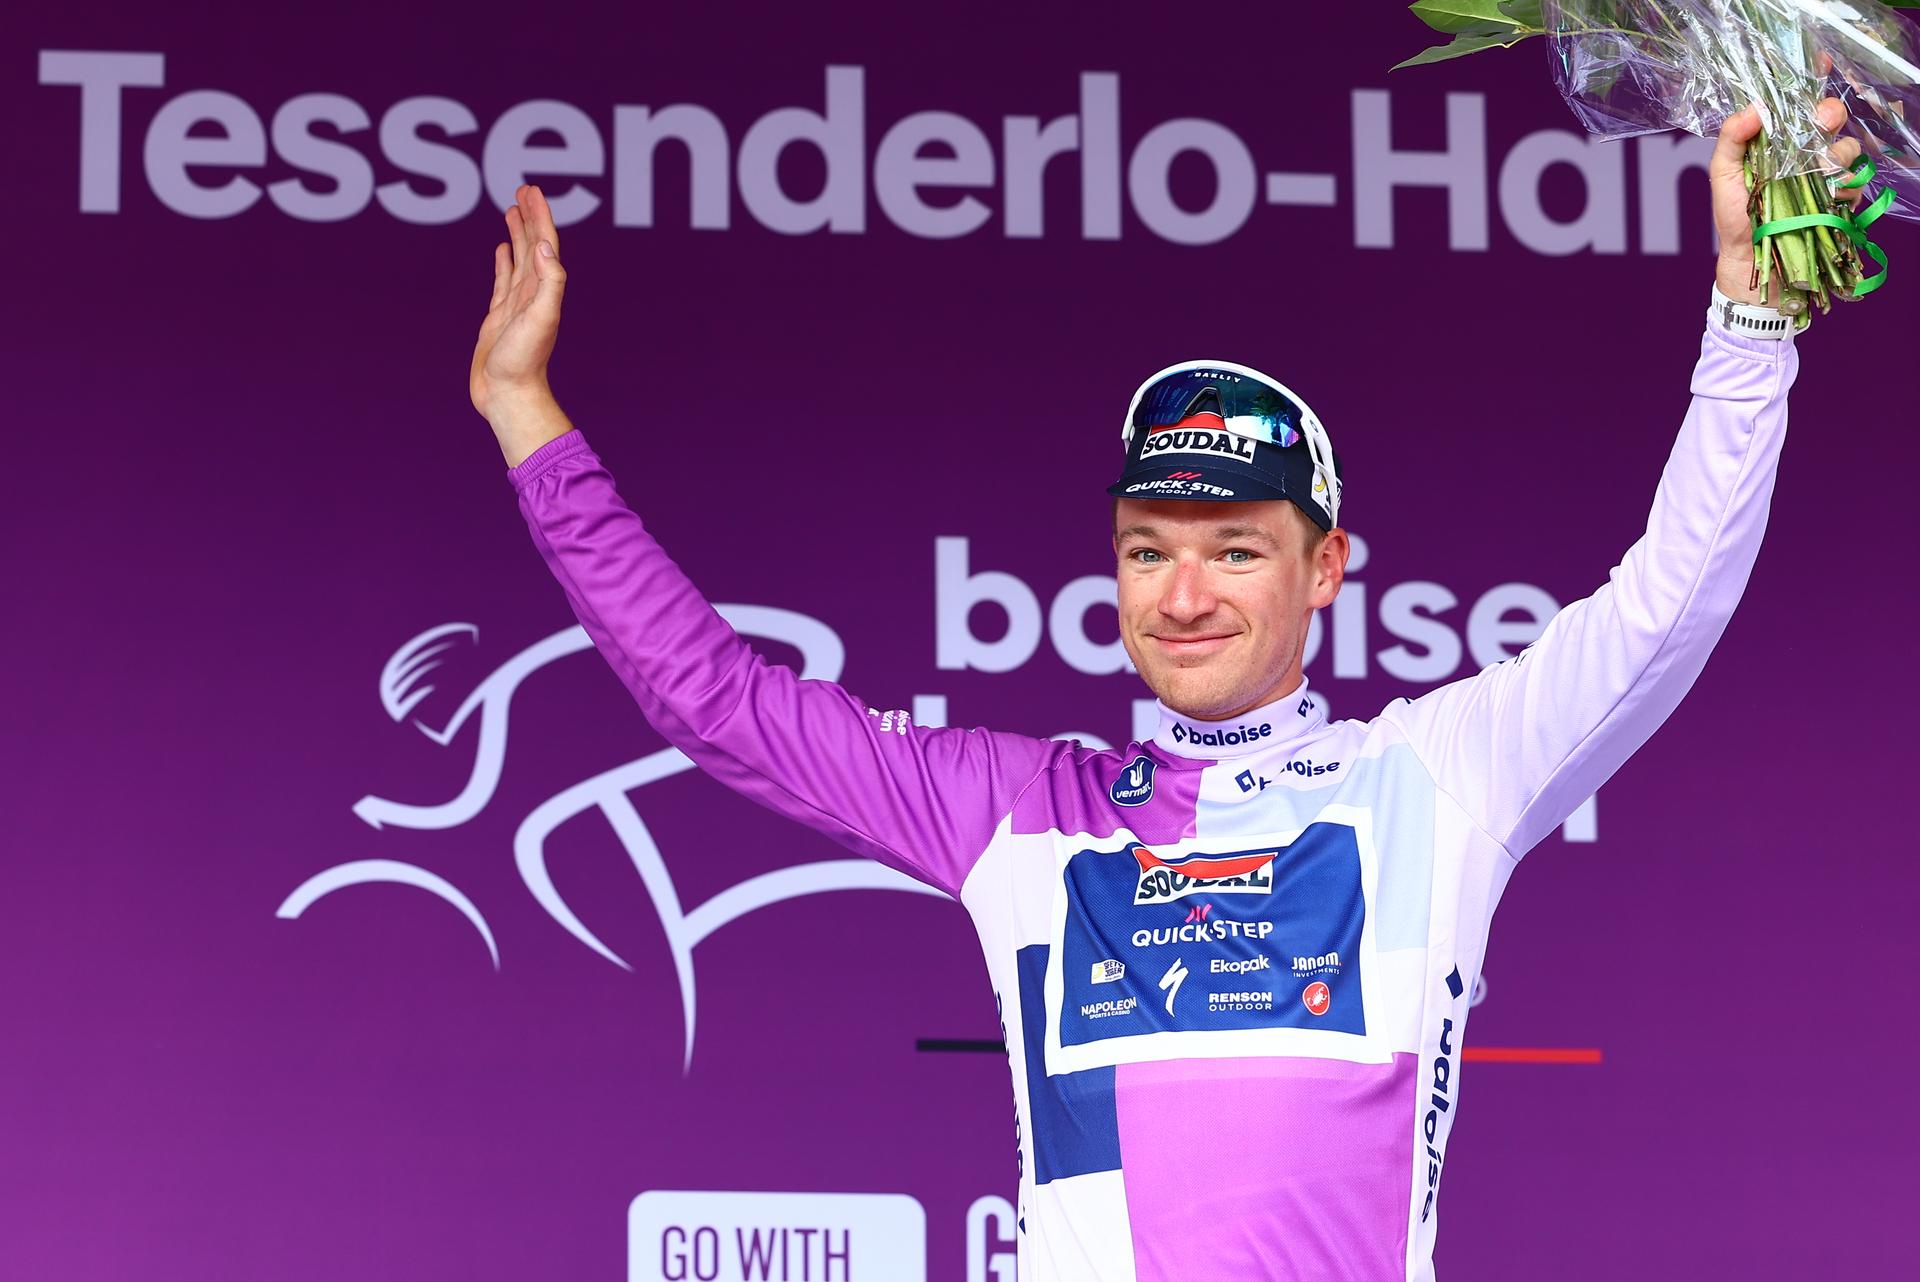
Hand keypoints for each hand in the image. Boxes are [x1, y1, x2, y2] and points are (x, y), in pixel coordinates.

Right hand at [471, 184, 573, 462]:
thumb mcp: (541, 318)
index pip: (544, 244)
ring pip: (517, 259)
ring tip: (512, 209)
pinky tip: (501, 249)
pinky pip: (502, 281)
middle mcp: (532, 294)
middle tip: (523, 189)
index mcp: (543, 290)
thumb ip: (548, 283)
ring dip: (517, 234)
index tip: (531, 190)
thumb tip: (544, 246)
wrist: (508, 395)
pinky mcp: (498, 317)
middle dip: (530, 217)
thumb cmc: (524, 361)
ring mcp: (515, 305)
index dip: (540, 216)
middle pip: (532, 245)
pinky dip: (503, 262)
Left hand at [1711, 96, 1866, 305]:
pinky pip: (1854, 181)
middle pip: (1832, 117)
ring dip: (1832, 155)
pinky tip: (1826, 196)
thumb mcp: (1722, 175)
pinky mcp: (1841, 197)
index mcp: (1778, 138)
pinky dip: (1841, 186)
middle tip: (1820, 121)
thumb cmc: (1735, 216)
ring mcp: (1826, 172)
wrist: (1750, 260)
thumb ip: (1731, 139)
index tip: (1819, 62)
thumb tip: (1753, 109)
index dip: (1811, 78)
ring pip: (1847, 147)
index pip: (1798, 100)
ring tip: (1812, 173)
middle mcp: (1805, 149)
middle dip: (1828, 114)